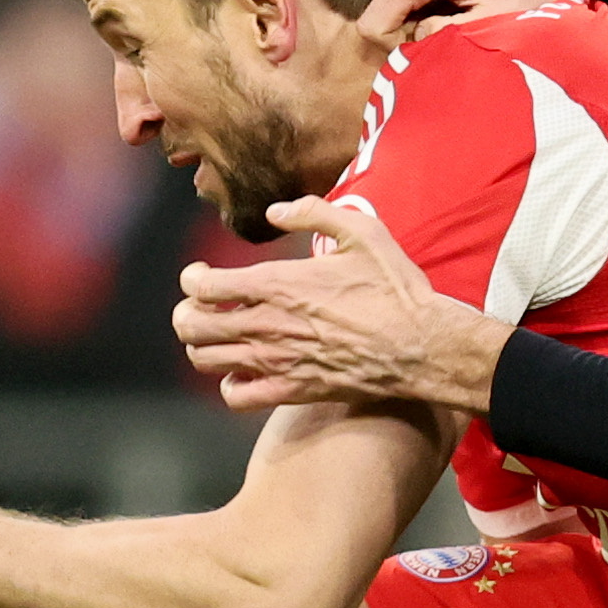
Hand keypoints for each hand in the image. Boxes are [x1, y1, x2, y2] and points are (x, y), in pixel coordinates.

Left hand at [174, 197, 508, 411]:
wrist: (421, 346)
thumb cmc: (394, 288)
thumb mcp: (362, 231)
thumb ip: (312, 211)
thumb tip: (276, 212)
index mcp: (278, 283)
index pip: (202, 286)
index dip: (192, 279)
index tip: (202, 274)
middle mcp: (268, 324)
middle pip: (191, 326)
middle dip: (187, 313)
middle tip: (203, 307)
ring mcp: (277, 362)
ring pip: (206, 361)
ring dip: (204, 347)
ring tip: (220, 337)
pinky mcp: (292, 390)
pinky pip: (236, 396)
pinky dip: (230, 384)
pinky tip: (245, 371)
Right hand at [357, 0, 607, 44]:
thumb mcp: (494, 23)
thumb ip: (444, 37)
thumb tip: (408, 47)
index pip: (373, 24)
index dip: (396, 47)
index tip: (428, 50)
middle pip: (382, 6)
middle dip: (408, 25)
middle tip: (450, 28)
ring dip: (417, 6)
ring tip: (457, 6)